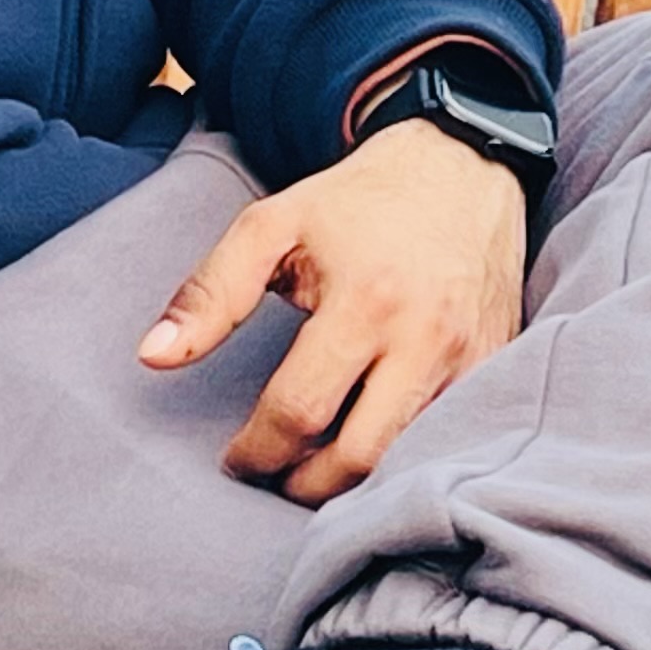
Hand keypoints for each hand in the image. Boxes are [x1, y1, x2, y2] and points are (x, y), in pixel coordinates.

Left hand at [136, 122, 527, 502]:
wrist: (463, 165)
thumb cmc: (360, 199)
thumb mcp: (273, 225)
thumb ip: (210, 293)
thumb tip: (153, 357)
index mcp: (364, 301)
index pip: (299, 411)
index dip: (256, 450)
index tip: (236, 457)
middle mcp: (425, 338)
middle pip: (358, 457)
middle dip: (304, 484)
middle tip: (275, 474)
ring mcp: (471, 358)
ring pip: (407, 458)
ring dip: (354, 481)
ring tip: (315, 467)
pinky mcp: (498, 366)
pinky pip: (449, 437)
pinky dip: (405, 456)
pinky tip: (370, 443)